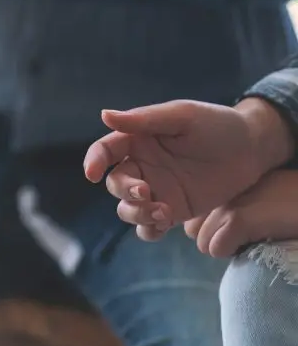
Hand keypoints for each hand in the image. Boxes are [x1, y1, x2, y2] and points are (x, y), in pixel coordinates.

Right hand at [83, 99, 293, 241]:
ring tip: (162, 213)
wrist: (253, 149)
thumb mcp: (181, 117)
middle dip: (125, 192)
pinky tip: (164, 225)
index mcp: (138, 141)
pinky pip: (149, 227)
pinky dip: (148, 230)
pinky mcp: (173, 211)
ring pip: (128, 209)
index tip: (93, 174)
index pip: (105, 151)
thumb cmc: (217, 125)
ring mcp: (156, 191)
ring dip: (136, 214)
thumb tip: (104, 115)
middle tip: (147, 193)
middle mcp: (142, 166)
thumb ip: (144, 120)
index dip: (93, 161)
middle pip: (115, 184)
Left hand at [183, 169, 297, 258]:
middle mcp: (216, 191)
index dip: (208, 228)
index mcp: (218, 185)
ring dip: (223, 248)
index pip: (190, 216)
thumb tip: (209, 229)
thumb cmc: (287, 199)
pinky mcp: (238, 220)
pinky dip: (232, 252)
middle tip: (238, 237)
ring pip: (203, 243)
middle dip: (212, 239)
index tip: (230, 229)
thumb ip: (228, 204)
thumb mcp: (251, 195)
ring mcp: (225, 205)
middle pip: (191, 231)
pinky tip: (252, 243)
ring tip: (248, 240)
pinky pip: (216, 249)